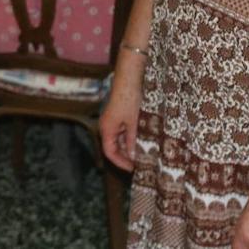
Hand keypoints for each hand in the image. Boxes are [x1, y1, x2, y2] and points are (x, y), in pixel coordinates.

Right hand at [99, 52, 144, 171]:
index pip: (109, 152)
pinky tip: (140, 142)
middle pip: (113, 147)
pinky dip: (129, 139)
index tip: (132, 169)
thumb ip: (132, 140)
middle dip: (125, 157)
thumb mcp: (133, 123)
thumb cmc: (129, 100)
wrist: (129, 79)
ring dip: (128, 148)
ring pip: (118, 140)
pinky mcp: (118, 116)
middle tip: (139, 164)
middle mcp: (106, 126)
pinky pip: (122, 132)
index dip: (120, 162)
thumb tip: (133, 157)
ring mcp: (112, 121)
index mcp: (107, 129)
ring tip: (142, 155)